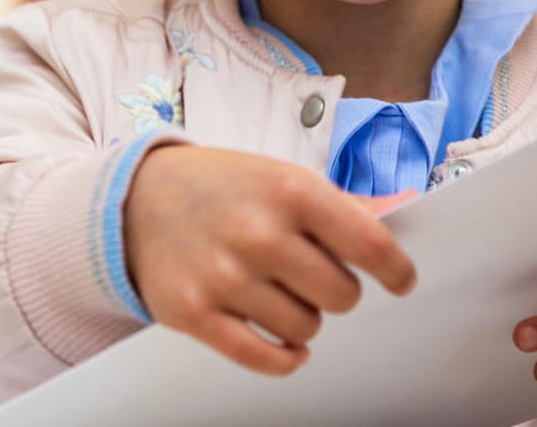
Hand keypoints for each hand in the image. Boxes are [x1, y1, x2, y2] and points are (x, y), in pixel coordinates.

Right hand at [124, 145, 416, 374]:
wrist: (136, 198)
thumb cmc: (222, 188)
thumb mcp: (281, 177)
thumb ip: (338, 206)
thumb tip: (397, 216)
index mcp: (288, 190)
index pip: (369, 244)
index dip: (395, 269)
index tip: (400, 279)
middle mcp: (258, 233)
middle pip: (342, 296)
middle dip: (337, 290)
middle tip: (315, 275)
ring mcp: (224, 276)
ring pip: (306, 329)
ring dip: (303, 317)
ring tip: (279, 291)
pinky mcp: (194, 312)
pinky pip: (265, 358)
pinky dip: (285, 356)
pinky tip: (286, 342)